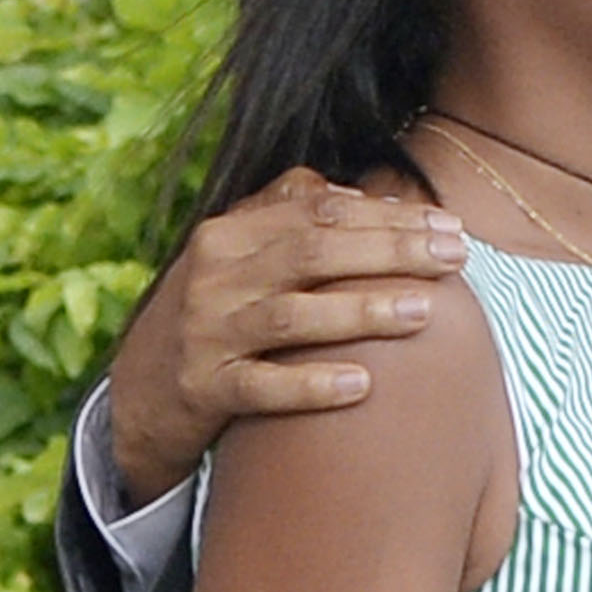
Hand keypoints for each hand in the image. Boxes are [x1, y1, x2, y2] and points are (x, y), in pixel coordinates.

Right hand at [107, 168, 468, 502]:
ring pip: (291, 316)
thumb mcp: (237, 258)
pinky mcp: (204, 389)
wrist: (137, 394)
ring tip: (422, 311)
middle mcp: (215, 274)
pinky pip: (262, 387)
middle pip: (312, 252)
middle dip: (390, 250)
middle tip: (455, 257)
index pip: (319, 211)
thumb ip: (290, 218)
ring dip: (360, 311)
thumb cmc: (213, 315)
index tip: (449, 224)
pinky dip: (311, 385)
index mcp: (230, 232)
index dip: (387, 215)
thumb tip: (369, 197)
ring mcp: (206, 332)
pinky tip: (363, 385)